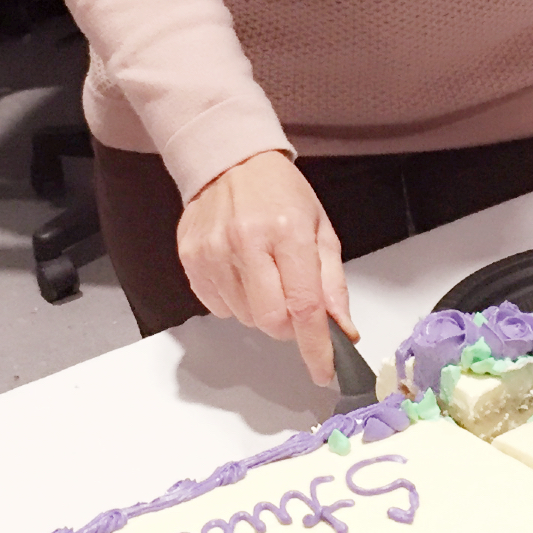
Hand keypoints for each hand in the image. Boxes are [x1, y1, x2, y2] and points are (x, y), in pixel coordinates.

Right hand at [177, 151, 353, 389]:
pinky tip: (240, 271)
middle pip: (271, 321)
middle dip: (288, 326)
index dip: (316, 347)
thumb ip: (332, 282)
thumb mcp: (320, 229)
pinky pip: (219, 307)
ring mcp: (213, 252)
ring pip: (245, 318)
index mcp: (287, 232)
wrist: (230, 161)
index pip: (304, 306)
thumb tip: (342, 329)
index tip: (323, 371)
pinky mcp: (191, 259)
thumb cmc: (280, 194)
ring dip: (261, 310)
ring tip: (263, 273)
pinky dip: (236, 301)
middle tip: (292, 303)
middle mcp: (246, 242)